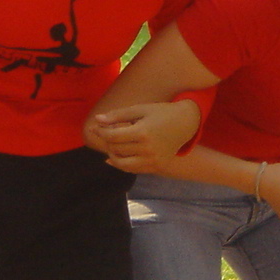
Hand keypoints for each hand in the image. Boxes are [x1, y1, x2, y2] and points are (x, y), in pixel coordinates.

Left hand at [86, 99, 202, 172]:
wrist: (185, 124)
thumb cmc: (161, 113)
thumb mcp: (140, 109)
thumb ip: (118, 115)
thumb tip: (97, 119)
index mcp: (143, 132)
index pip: (113, 137)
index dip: (101, 132)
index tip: (94, 127)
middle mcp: (148, 149)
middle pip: (116, 149)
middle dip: (106, 141)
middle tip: (104, 133)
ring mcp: (153, 160)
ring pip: (122, 164)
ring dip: (112, 155)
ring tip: (110, 145)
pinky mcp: (156, 167)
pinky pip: (133, 169)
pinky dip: (122, 164)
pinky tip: (115, 157)